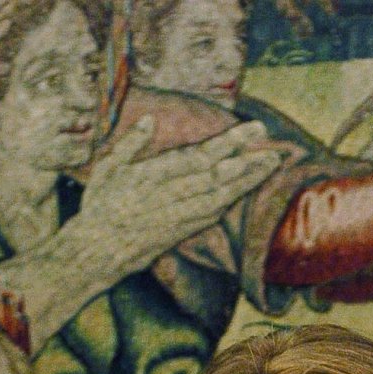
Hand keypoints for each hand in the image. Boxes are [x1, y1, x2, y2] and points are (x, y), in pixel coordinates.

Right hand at [76, 117, 289, 276]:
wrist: (97, 252)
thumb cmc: (100, 206)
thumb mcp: (107, 169)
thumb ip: (130, 144)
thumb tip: (149, 120)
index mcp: (151, 175)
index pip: (198, 156)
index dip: (229, 144)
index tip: (252, 131)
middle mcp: (169, 195)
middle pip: (217, 176)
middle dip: (248, 162)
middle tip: (275, 150)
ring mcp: (177, 216)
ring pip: (220, 196)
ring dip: (247, 182)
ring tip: (269, 167)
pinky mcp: (181, 233)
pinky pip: (212, 215)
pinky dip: (231, 201)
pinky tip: (246, 189)